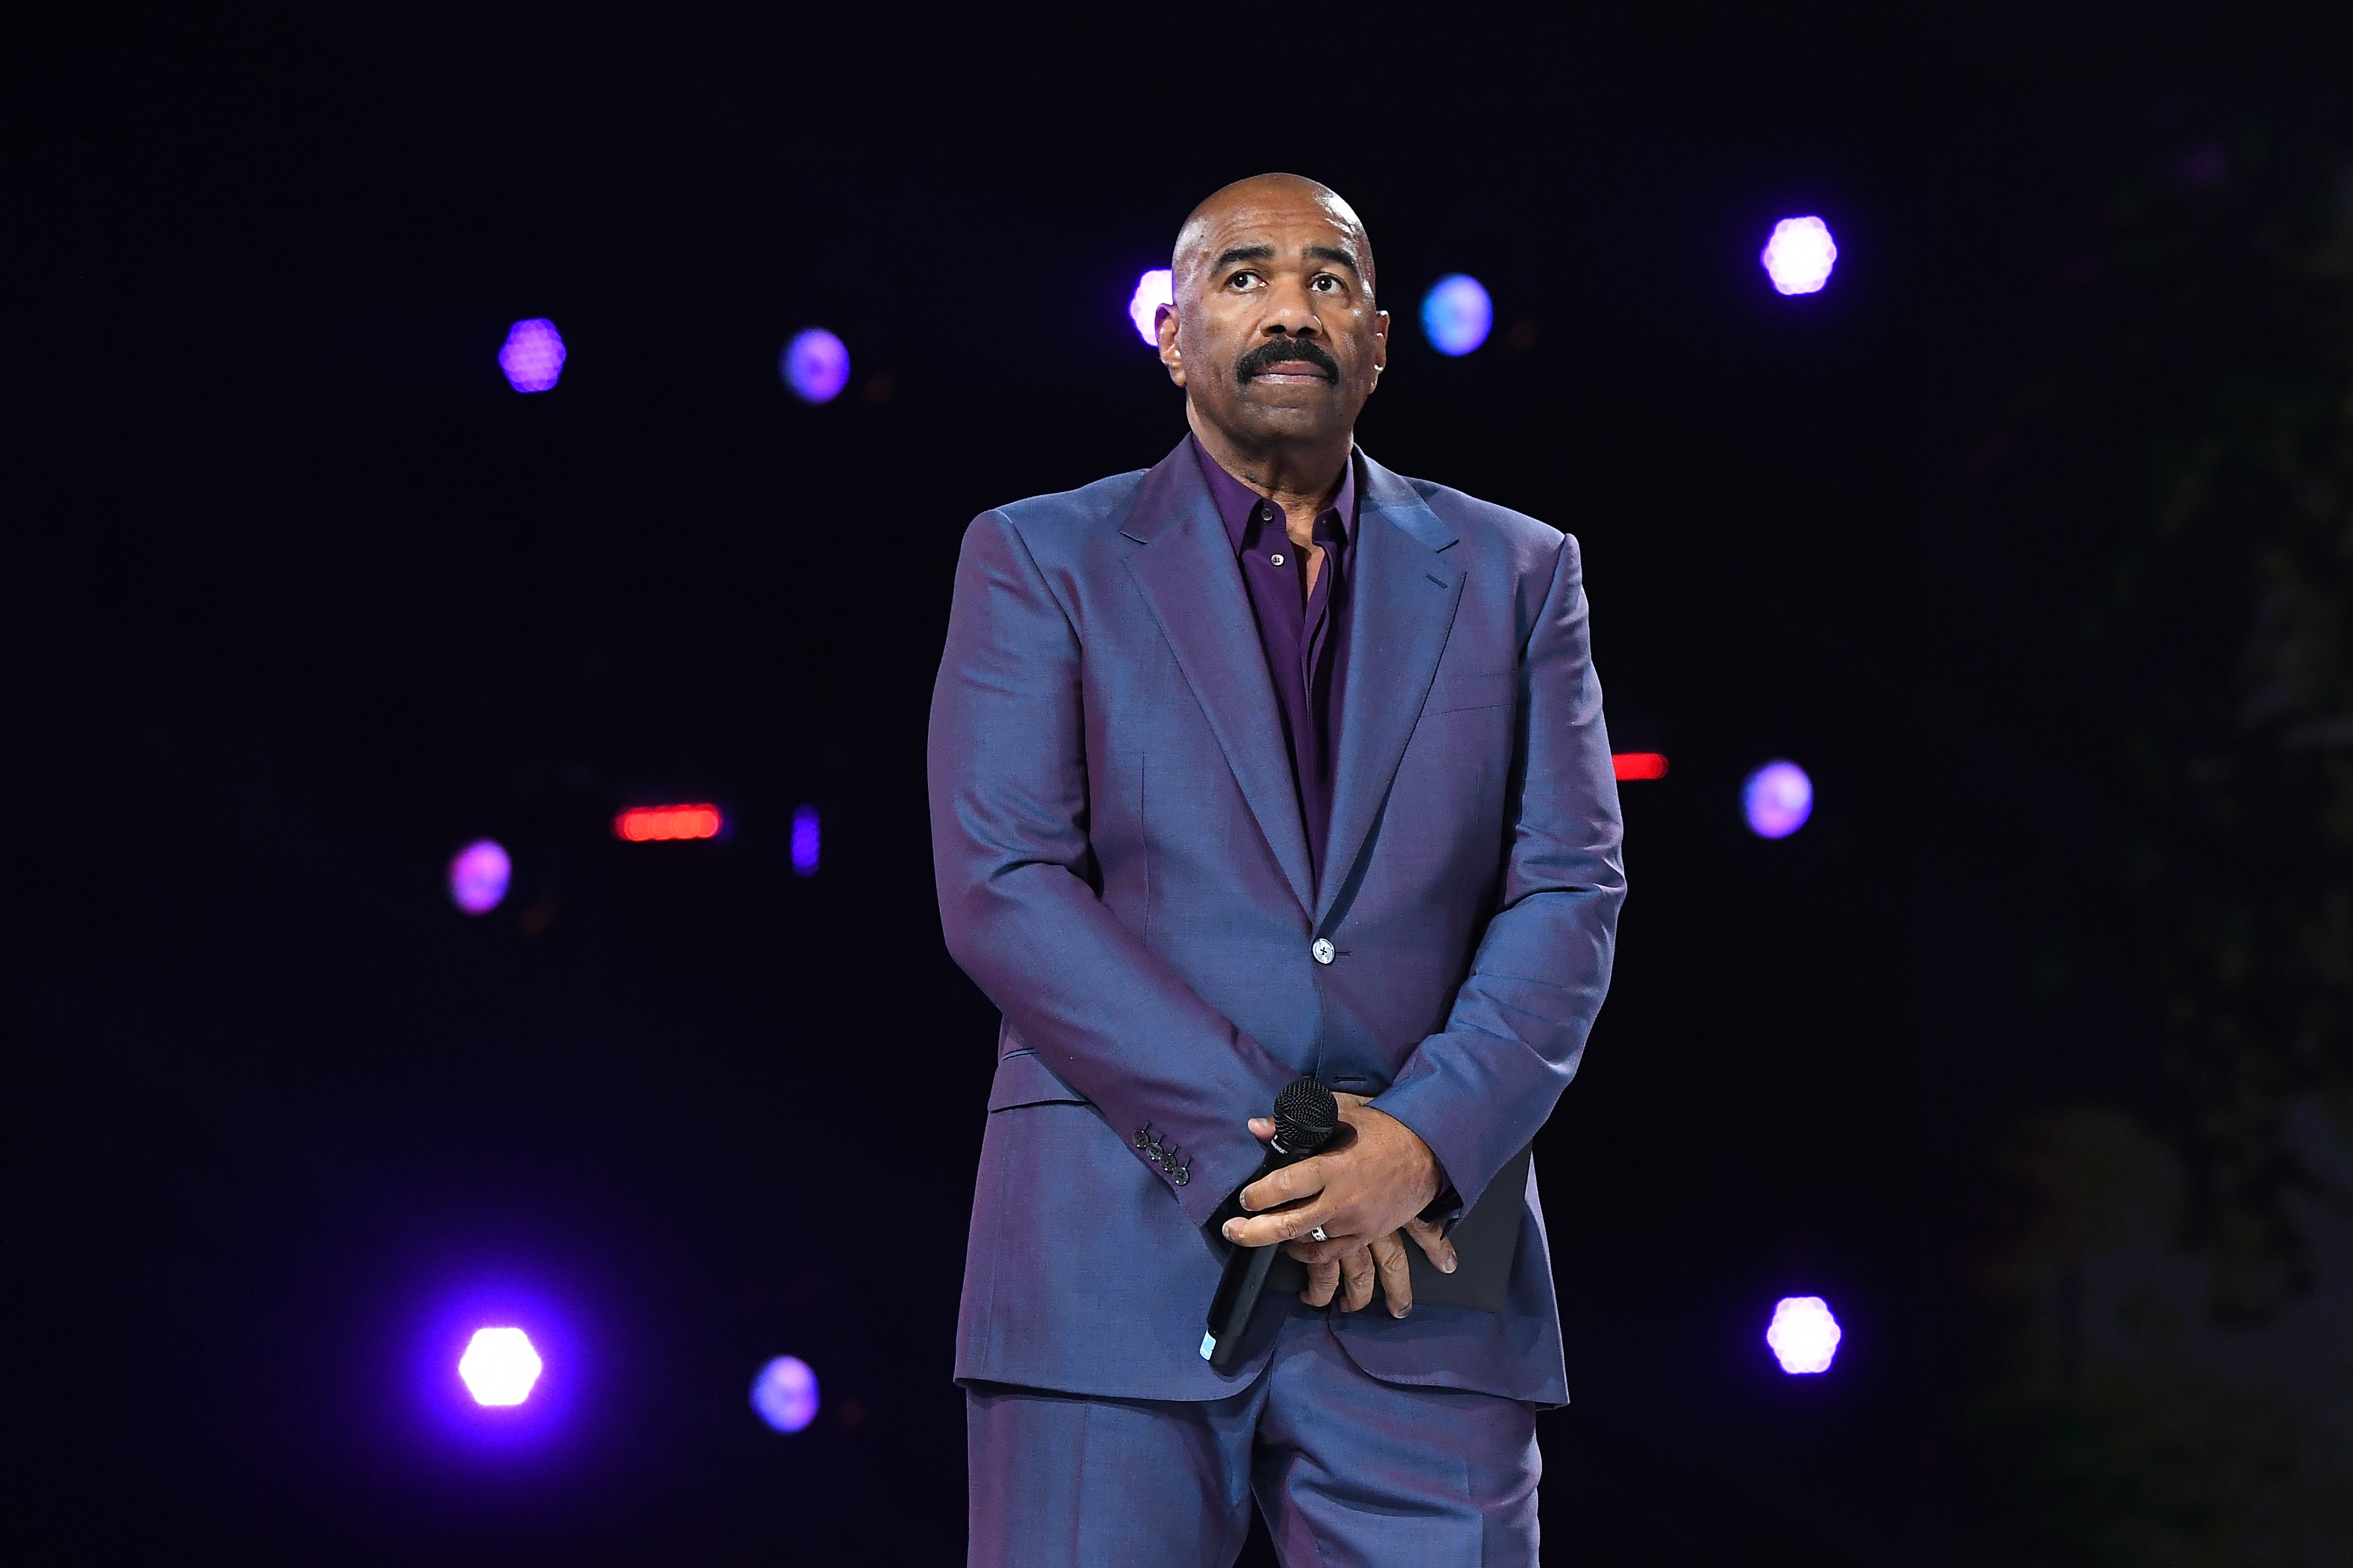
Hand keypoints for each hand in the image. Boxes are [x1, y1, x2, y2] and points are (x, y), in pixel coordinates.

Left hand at [1220, 1094, 1457, 1316]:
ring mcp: (1356, 1223)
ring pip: (1309, 1244)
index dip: (1258, 1195)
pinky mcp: (1368, 1234)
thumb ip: (1295, 1122)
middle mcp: (1342, 1200)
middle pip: (1289, 1224)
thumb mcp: (1341, 1114)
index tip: (1244, 1198)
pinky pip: (1333, 1254)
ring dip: (1279, 1244)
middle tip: (1231, 1232)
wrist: (1431, 1152)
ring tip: (1257, 1238)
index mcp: (1333, 1167)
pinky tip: (1295, 1248)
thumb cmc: (1383, 1128)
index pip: (1285, 1185)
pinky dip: (1310, 1254)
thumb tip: (1256, 1127)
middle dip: (1254, 1232)